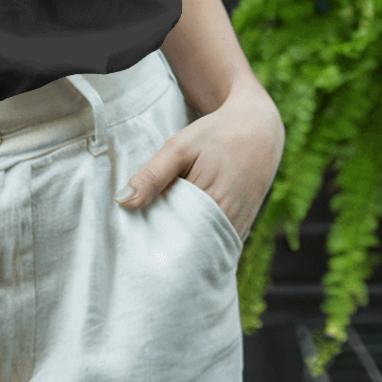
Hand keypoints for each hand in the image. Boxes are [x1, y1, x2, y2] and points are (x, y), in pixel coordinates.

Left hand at [116, 86, 284, 239]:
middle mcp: (227, 222)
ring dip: (182, 250)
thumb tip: (122, 202)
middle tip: (140, 249)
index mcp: (210, 203)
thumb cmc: (216, 135)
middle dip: (164, 250)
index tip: (130, 244)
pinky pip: (215, 246)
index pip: (172, 237)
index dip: (150, 242)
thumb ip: (152, 175)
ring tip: (158, 248)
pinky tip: (182, 239)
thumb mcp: (179, 147)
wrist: (258, 129)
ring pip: (202, 251)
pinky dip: (198, 244)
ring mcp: (237, 229)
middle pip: (187, 249)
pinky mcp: (242, 230)